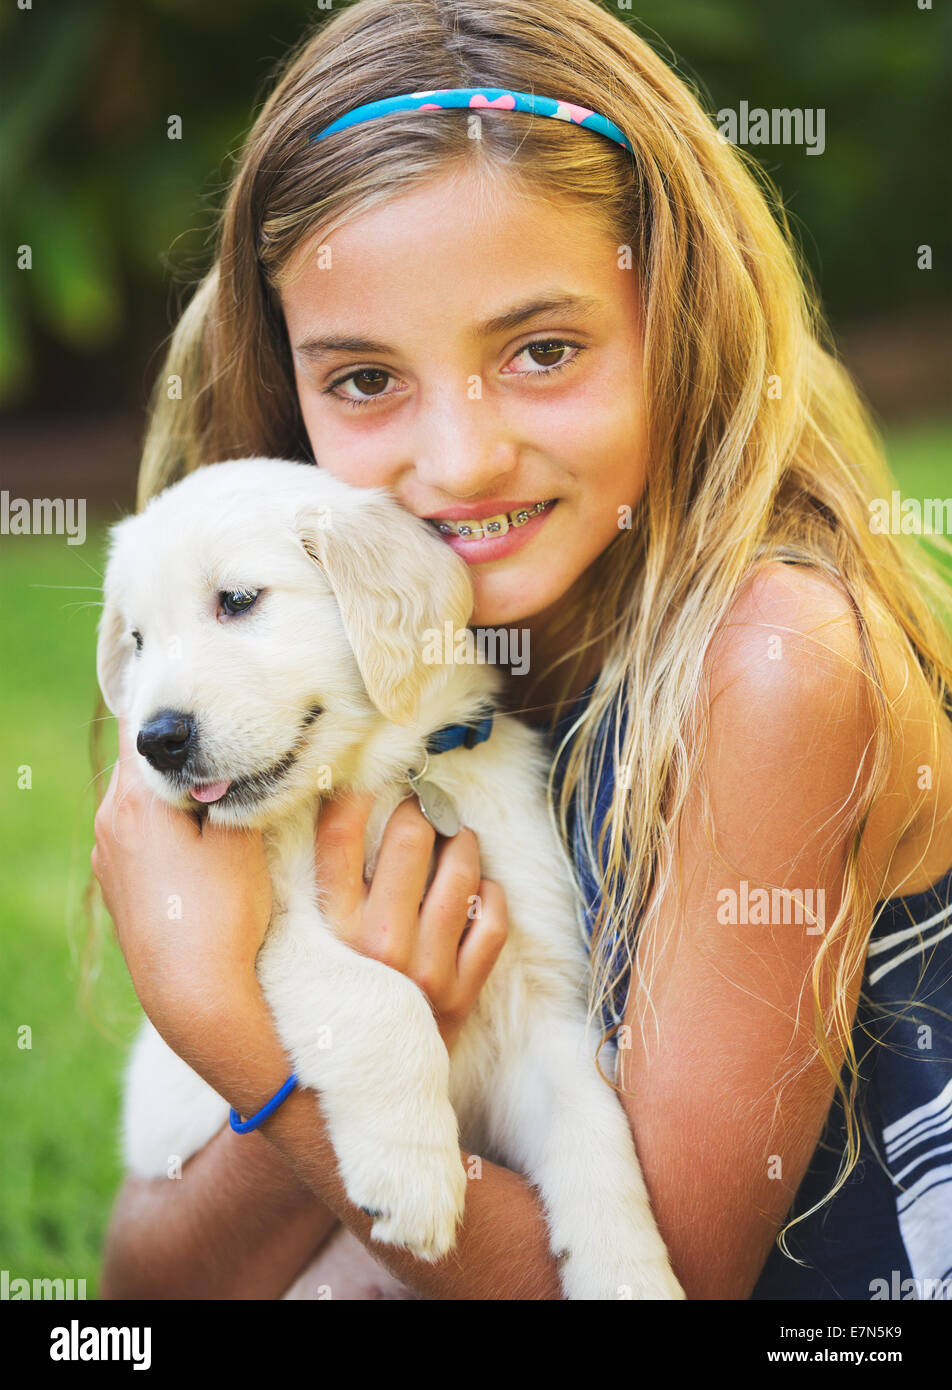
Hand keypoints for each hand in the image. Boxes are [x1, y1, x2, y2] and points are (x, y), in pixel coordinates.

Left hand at [91, 714, 272, 1069]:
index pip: (140, 723)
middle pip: (143, 762)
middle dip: (184, 751)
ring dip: (178, 791)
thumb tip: (237, 750)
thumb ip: (234, 784)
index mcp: (135, 800)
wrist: (194, 998)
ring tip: (224, 792)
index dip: (170, 699)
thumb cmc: (222, 916)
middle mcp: (110, 822)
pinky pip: (143, 835)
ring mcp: (109, 856)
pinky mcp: (119, 886)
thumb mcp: (241, 838)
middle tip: (230, 737)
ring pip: (144, 800)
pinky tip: (206, 843)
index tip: (202, 685)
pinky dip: (171, 825)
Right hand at [314, 791, 508, 1052]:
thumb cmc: (318, 1008)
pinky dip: (491, 895)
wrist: (353, 1098)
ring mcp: (426, 969)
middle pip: (413, 838)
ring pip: (462, 871)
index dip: (354, 792)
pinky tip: (478, 889)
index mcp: (328, 929)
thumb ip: (300, 893)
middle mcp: (378, 944)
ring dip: (462, 843)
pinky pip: (493, 922)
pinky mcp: (462, 993)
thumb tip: (312, 812)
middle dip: (421, 811)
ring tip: (455, 838)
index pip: (339, 834)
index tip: (364, 780)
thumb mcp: (293, 952)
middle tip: (423, 808)